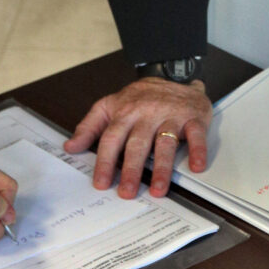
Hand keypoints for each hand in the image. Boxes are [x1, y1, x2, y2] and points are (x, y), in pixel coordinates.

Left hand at [64, 76, 212, 198]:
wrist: (173, 76)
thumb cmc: (141, 97)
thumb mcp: (110, 106)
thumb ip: (89, 126)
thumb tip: (71, 146)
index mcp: (125, 112)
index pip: (111, 139)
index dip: (105, 161)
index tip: (101, 182)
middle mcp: (147, 114)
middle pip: (137, 144)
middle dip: (131, 169)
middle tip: (127, 192)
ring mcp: (170, 115)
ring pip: (165, 143)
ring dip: (161, 168)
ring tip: (157, 190)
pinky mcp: (193, 117)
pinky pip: (196, 134)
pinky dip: (198, 150)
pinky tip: (196, 167)